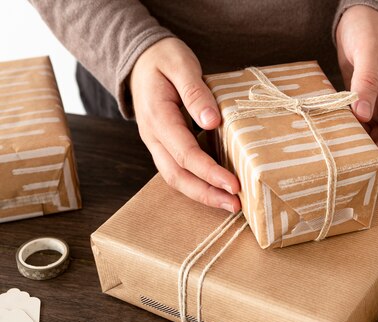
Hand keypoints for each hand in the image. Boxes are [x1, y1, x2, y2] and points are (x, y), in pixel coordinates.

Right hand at [129, 38, 240, 211]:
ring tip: (231, 204)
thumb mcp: (180, 64)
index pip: (185, 153)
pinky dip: (199, 183)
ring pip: (176, 178)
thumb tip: (212, 121)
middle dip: (207, 193)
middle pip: (177, 176)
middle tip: (235, 204)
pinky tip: (220, 188)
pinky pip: (180, 170)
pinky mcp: (165, 146)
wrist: (140, 59)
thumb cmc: (163, 59)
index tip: (234, 184)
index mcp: (157, 117)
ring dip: (203, 194)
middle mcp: (153, 136)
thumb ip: (195, 92)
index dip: (210, 172)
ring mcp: (157, 144)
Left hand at [336, 5, 377, 173]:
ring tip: (345, 170)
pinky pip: (361, 127)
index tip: (371, 170)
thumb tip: (363, 115)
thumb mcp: (369, 50)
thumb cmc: (371, 26)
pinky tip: (336, 148)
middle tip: (356, 180)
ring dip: (363, 152)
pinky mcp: (364, 103)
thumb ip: (366, 81)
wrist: (365, 13)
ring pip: (375, 137)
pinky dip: (352, 138)